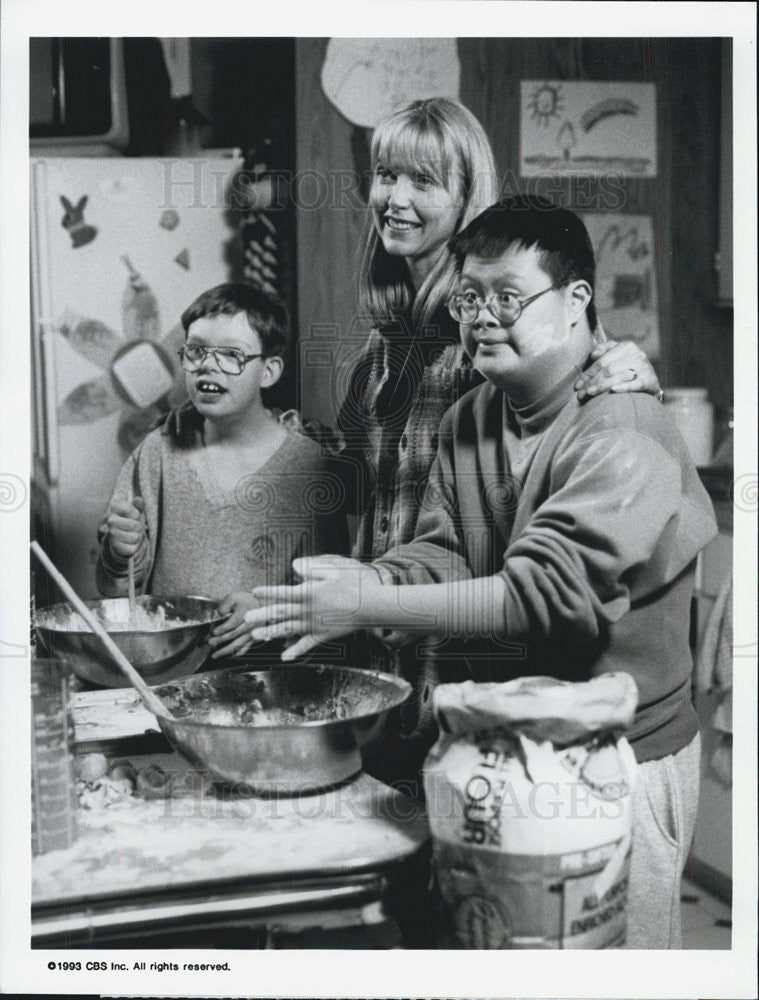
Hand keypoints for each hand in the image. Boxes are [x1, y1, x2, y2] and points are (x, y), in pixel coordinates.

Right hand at [105, 496, 145, 559]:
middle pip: (134, 525)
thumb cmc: (131, 523)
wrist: (122, 540)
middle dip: (139, 527)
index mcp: (116, 509)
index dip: (136, 514)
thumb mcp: (136, 513)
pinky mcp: (115, 547)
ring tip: (133, 536)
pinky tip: (129, 545)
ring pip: (135, 537)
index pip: (127, 508)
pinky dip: (134, 548)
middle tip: (136, 528)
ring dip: (137, 537)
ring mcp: (112, 534)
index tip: (135, 516)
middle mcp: (111, 521)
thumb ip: (138, 506)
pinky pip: (131, 549)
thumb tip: (138, 499)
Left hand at [208, 592, 262, 658]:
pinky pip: (245, 649)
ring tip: (215, 654)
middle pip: (233, 635)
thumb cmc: (247, 602)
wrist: (262, 606)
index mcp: (244, 614)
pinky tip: (228, 656)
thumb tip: (219, 613)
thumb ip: (225, 605)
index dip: (222, 629)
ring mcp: (252, 633)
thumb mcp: (235, 597)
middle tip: (210, 642)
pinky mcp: (253, 639)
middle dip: (220, 640)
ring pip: (238, 644)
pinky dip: (236, 654)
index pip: (232, 624)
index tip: (214, 632)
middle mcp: (249, 625)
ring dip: (225, 651)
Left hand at [246, 555, 383, 660]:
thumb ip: (312, 567)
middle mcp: (309, 610)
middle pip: (280, 613)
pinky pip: (307, 644)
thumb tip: (294, 567)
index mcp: (310, 592)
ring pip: (289, 629)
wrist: (374, 605)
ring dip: (271, 632)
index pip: (283, 592)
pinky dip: (296, 650)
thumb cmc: (358, 583)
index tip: (255, 591)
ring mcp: (316, 624)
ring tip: (258, 636)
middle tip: (246, 619)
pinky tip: (285, 656)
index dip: (268, 592)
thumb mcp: (336, 567)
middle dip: (262, 615)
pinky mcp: (325, 634)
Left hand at [575, 339, 659, 400]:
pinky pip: (634, 384)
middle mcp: (636, 354)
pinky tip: (613, 391)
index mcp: (627, 346)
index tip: (578, 385)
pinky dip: (623, 387)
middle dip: (592, 382)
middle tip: (581, 393)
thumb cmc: (627, 367)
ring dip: (602, 386)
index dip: (588, 373)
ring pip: (619, 376)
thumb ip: (604, 351)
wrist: (649, 380)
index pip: (602, 361)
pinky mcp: (649, 380)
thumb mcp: (616, 355)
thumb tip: (593, 355)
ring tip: (590, 393)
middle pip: (608, 369)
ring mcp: (644, 367)